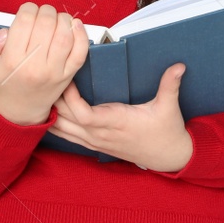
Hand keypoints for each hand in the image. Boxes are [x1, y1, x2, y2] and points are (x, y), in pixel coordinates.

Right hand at [0, 2, 89, 125]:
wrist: (20, 108)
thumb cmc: (4, 81)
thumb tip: (3, 32)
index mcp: (13, 60)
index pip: (24, 21)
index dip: (28, 9)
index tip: (27, 12)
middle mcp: (35, 66)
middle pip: (46, 24)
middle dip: (45, 11)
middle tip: (41, 14)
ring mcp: (54, 71)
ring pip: (64, 35)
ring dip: (62, 19)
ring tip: (55, 19)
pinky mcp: (68, 75)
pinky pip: (80, 52)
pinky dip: (81, 35)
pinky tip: (74, 25)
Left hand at [47, 64, 193, 172]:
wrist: (167, 156)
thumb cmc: (166, 131)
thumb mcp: (169, 107)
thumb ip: (170, 85)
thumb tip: (179, 65)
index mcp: (117, 122)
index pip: (84, 115)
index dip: (71, 98)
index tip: (68, 78)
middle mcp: (102, 134)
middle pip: (67, 120)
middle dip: (56, 99)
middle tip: (50, 76)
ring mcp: (96, 142)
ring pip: (63, 130)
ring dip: (52, 112)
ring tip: (44, 91)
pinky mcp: (94, 145)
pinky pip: (68, 137)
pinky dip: (55, 125)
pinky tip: (48, 112)